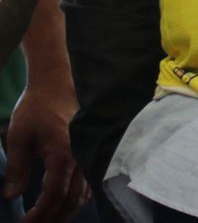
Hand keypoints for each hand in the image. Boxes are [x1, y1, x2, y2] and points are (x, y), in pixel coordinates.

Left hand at [4, 81, 87, 221]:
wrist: (57, 85)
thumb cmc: (36, 108)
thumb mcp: (18, 136)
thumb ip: (16, 167)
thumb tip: (12, 196)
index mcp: (63, 153)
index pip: (54, 193)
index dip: (40, 213)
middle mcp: (80, 156)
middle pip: (71, 199)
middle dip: (53, 218)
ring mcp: (88, 155)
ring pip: (82, 194)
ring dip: (64, 212)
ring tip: (46, 221)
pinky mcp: (88, 152)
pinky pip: (87, 184)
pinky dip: (74, 200)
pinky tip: (61, 205)